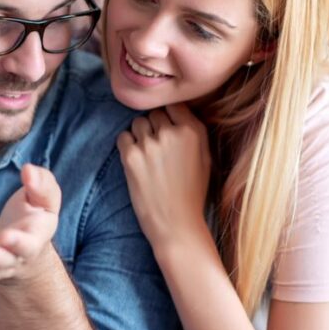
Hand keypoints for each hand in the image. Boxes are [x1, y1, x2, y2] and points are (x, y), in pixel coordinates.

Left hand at [0, 164, 60, 287]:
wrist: (19, 248)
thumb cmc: (32, 219)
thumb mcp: (45, 200)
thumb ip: (41, 185)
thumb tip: (28, 170)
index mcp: (32, 239)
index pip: (28, 243)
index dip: (18, 242)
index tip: (7, 236)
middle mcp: (12, 258)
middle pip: (4, 262)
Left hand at [117, 103, 211, 243]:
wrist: (176, 224)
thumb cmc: (193, 193)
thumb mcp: (206, 158)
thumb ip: (195, 131)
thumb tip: (180, 111)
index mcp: (193, 131)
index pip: (174, 105)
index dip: (170, 117)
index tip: (169, 130)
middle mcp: (171, 133)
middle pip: (155, 113)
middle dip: (155, 127)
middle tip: (159, 149)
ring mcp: (149, 144)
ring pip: (138, 123)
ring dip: (140, 135)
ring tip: (148, 157)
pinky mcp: (130, 157)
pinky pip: (123, 137)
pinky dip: (127, 146)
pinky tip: (136, 162)